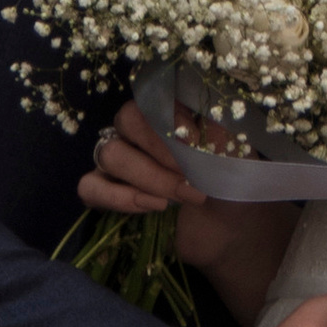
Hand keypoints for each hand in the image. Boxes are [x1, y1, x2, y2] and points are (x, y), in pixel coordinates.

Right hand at [77, 101, 296, 321]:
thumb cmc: (235, 186)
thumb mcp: (237, 154)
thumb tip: (197, 120)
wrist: (232, 234)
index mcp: (174, 110)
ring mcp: (123, 159)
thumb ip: (216, 131)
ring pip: (108, 152)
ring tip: (179, 197)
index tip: (196, 144)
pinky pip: (90, 186)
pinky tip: (152, 206)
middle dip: (159, 150)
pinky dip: (118, 197)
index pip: (155, 93)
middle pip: (127, 118)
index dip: (171, 117)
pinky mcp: (109, 192)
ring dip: (147, 177)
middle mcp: (143, 128)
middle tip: (189, 177)